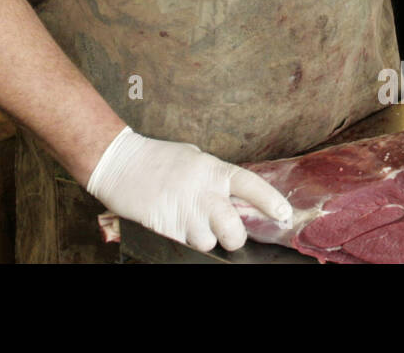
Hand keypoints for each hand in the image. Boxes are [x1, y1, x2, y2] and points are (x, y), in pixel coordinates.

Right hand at [86, 127, 292, 251]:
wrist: (119, 162)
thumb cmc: (157, 159)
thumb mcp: (194, 158)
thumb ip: (215, 178)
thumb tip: (233, 197)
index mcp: (212, 171)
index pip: (251, 186)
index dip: (271, 202)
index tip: (284, 216)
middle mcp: (203, 193)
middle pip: (234, 232)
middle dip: (232, 237)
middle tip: (224, 231)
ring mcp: (184, 213)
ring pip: (208, 244)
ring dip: (201, 238)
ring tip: (185, 219)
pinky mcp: (166, 229)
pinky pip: (183, 245)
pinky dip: (180, 239)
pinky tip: (170, 222)